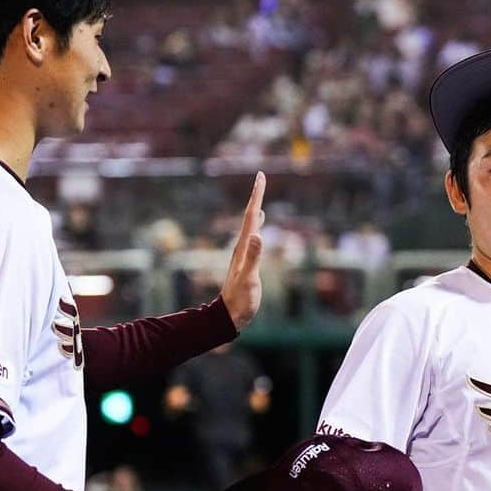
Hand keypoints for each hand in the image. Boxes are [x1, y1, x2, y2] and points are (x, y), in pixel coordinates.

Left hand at [220, 172, 265, 330]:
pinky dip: (258, 225)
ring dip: (256, 209)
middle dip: (256, 196)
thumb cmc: (241, 299)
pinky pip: (254, 236)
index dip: (256, 196)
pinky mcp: (248, 260)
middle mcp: (243, 246)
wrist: (230, 313)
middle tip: (260, 178)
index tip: (260, 177)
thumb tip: (259, 236)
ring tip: (260, 197)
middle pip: (250, 216)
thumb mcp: (249, 279)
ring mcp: (245, 253)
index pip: (251, 216)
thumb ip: (254, 257)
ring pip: (251, 225)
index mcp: (244, 247)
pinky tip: (260, 225)